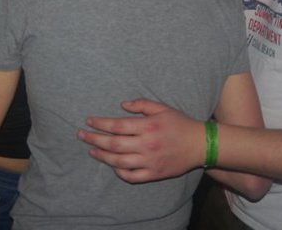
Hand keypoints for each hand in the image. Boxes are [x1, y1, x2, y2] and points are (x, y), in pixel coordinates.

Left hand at [78, 99, 203, 182]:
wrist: (200, 144)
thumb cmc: (180, 123)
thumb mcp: (162, 108)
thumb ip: (142, 105)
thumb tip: (122, 105)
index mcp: (148, 126)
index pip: (117, 125)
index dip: (100, 123)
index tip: (88, 121)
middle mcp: (146, 144)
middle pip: (113, 144)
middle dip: (94, 139)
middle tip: (81, 135)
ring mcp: (149, 161)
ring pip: (118, 161)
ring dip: (101, 156)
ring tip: (91, 151)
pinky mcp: (154, 173)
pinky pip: (131, 176)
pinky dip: (119, 172)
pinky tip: (112, 165)